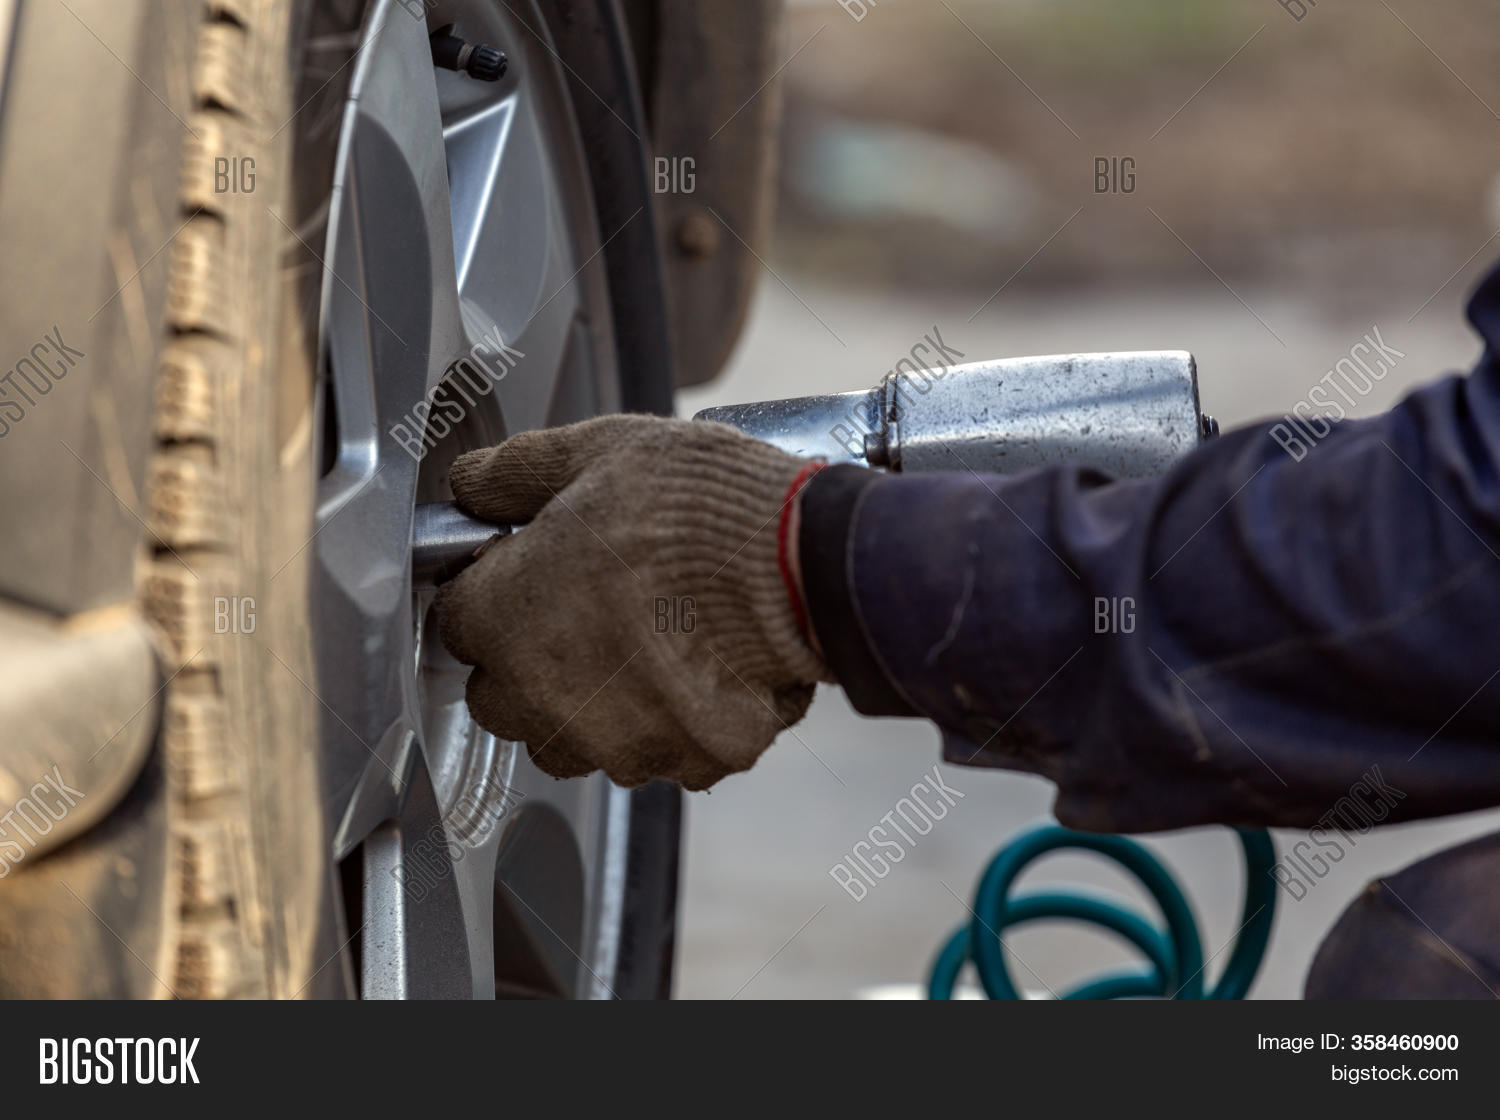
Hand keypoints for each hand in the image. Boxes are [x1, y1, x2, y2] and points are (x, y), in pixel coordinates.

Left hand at [435, 414, 826, 789]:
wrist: (802, 564)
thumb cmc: (696, 508)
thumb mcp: (596, 452)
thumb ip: (514, 473)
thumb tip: (470, 484)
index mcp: (504, 617)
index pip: (457, 622)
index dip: (494, 589)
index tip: (530, 571)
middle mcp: (544, 696)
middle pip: (502, 698)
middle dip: (530, 660)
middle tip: (586, 609)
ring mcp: (616, 740)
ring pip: (573, 739)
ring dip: (592, 704)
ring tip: (647, 644)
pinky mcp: (684, 763)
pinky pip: (658, 755)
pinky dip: (671, 723)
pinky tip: (700, 670)